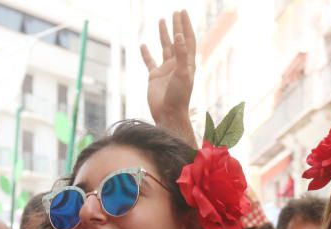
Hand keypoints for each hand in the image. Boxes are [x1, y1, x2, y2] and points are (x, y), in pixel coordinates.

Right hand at [141, 11, 194, 129]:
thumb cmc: (179, 97)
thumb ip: (181, 55)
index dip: (185, 25)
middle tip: (175, 12)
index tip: (182, 12)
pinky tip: (143, 45)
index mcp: (187, 63)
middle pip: (178, 40)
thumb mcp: (182, 74)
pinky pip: (150, 62)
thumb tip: (179, 36)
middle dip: (177, 26)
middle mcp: (177, 64)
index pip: (187, 39)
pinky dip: (146, 53)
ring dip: (164, 34)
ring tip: (162, 20)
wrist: (168, 114)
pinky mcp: (155, 77)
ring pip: (165, 47)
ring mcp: (166, 70)